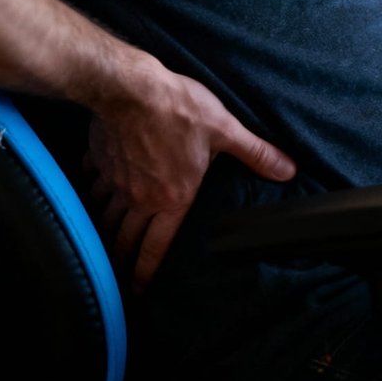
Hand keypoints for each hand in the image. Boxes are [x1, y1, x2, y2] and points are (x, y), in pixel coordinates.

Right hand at [84, 53, 295, 290]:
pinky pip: (93, 184)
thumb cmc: (179, 110)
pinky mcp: (100, 161)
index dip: (146, 273)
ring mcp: (116, 181)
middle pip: (125, 238)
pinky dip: (93, 192)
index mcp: (171, 199)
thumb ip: (256, 154)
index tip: (139, 291)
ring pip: (106, 215)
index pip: (157, 247)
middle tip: (118, 275)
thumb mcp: (225, 131)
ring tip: (105, 241)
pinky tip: (93, 191)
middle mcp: (140, 198)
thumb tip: (288, 170)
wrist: (131, 89)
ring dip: (106, 231)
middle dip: (122, 259)